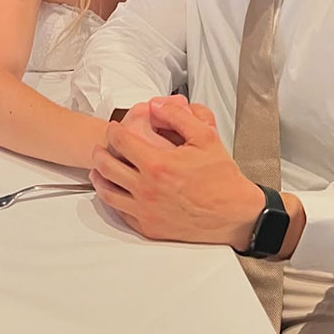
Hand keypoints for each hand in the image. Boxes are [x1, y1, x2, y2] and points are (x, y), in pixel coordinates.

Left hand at [90, 97, 262, 248]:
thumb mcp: (205, 136)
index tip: (114, 128)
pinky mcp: (149, 227)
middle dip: (100, 153)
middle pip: (107, 167)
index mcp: (157, 164)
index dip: (113, 131)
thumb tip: (155, 105)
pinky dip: (113, 200)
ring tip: (99, 169)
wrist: (234, 214)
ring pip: (108, 193)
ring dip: (100, 178)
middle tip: (100, 147)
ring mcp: (145, 211)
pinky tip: (116, 192)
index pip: (121, 142)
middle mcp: (146, 189)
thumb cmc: (221, 176)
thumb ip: (177, 116)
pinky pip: (121, 212)